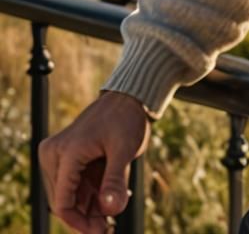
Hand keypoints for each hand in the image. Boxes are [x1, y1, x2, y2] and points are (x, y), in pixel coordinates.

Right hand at [38, 90, 151, 232]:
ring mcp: (56, 154)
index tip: (102, 232)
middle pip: (65, 202)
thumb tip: (110, 210)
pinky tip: (112, 192)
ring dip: (90, 206)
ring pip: (69, 196)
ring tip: (117, 202)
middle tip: (112, 223)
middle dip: (88, 216)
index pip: (63, 203)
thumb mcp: (125, 149)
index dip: (80, 224)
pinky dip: (91, 194)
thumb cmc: (127, 119)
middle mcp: (54, 154)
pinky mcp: (63, 156)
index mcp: (66, 153)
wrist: (127, 97)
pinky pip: (73, 185)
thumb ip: (116, 180)